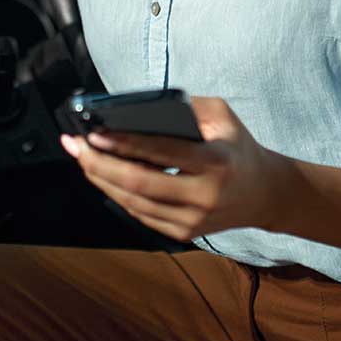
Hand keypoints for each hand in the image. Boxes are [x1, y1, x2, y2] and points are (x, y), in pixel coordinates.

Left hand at [60, 96, 289, 241]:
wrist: (264, 194)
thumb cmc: (238, 148)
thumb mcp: (222, 117)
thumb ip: (186, 107)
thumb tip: (139, 108)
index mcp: (215, 163)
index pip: (162, 153)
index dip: (124, 144)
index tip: (95, 132)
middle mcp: (204, 196)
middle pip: (139, 184)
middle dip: (100, 164)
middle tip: (75, 145)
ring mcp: (193, 220)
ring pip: (134, 203)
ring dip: (101, 180)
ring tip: (81, 157)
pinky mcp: (183, 233)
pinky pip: (140, 214)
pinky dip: (116, 195)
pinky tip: (101, 176)